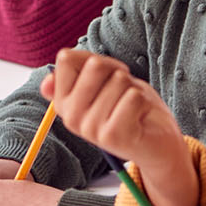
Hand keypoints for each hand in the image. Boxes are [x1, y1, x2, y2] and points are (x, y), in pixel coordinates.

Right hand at [41, 49, 196, 205]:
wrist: (158, 146)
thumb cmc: (129, 107)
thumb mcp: (102, 83)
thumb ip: (77, 74)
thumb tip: (46, 82)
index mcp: (63, 102)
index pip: (66, 58)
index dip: (93, 59)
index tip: (106, 77)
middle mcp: (71, 117)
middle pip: (94, 65)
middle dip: (117, 72)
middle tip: (123, 93)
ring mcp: (90, 128)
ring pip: (119, 80)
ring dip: (132, 89)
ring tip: (132, 108)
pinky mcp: (113, 136)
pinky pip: (133, 97)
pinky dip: (143, 101)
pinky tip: (140, 118)